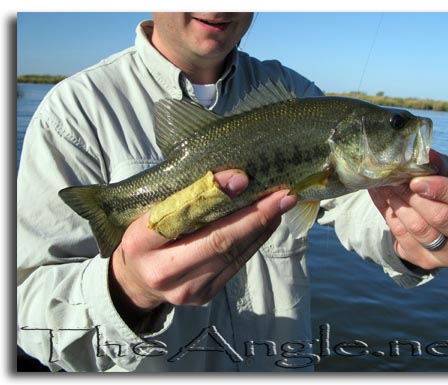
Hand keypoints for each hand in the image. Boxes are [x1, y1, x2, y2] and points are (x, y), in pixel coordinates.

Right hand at [109, 169, 296, 325]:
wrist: (137, 281)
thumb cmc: (146, 237)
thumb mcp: (150, 212)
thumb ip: (183, 199)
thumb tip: (233, 178)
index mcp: (141, 243)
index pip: (180, 216)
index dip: (214, 197)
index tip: (243, 179)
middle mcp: (164, 272)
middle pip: (218, 241)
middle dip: (256, 215)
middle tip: (283, 194)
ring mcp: (188, 289)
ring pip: (233, 253)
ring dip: (262, 226)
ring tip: (281, 204)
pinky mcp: (206, 294)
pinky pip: (237, 263)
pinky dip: (255, 239)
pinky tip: (268, 222)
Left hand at [369, 150, 447, 270]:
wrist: (434, 226)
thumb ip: (439, 167)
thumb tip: (425, 153)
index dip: (443, 189)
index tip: (416, 180)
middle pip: (441, 218)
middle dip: (414, 196)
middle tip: (395, 179)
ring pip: (419, 229)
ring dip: (398, 204)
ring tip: (386, 186)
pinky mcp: (427, 262)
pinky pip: (403, 238)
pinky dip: (390, 215)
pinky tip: (385, 200)